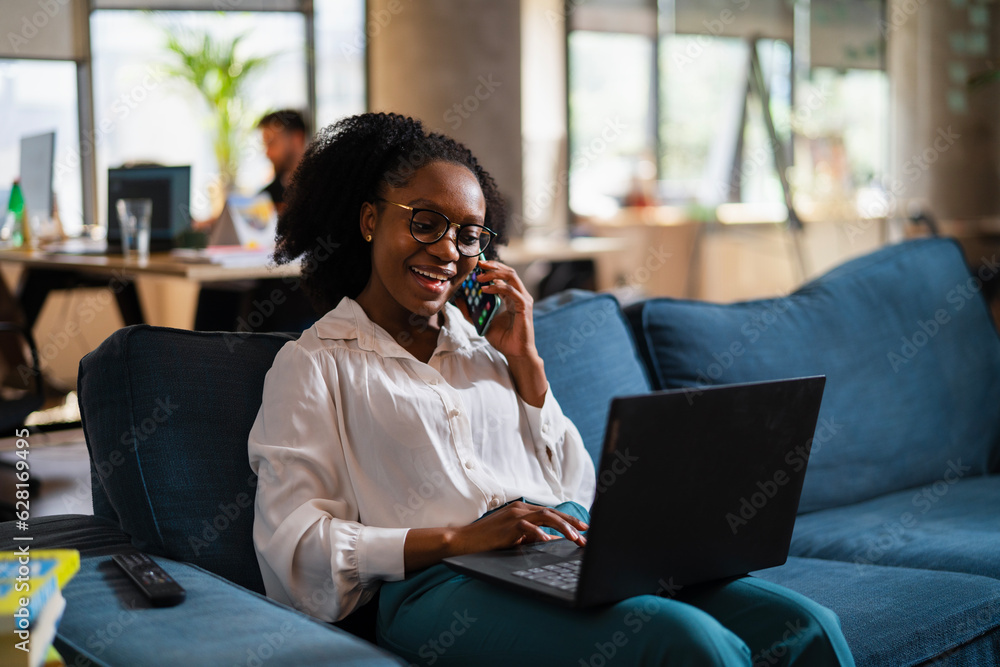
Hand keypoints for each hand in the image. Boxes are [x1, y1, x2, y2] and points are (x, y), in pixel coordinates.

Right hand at [451, 501, 588, 555]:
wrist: (465, 541)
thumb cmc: (489, 540)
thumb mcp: (515, 537)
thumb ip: (533, 536)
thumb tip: (553, 541)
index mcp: (523, 510)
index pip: (551, 513)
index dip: (568, 520)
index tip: (583, 529)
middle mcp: (521, 509)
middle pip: (552, 512)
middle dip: (571, 523)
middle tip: (586, 534)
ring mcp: (514, 515)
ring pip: (545, 516)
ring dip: (562, 527)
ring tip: (575, 538)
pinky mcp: (508, 525)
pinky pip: (527, 527)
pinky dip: (539, 533)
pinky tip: (548, 540)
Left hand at [472, 259, 548, 406]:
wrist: (515, 353)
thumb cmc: (503, 339)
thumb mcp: (482, 322)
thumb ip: (470, 311)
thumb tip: (458, 299)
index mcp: (511, 297)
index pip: (503, 276)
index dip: (491, 269)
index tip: (477, 265)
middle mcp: (519, 296)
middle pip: (508, 272)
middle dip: (492, 266)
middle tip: (478, 265)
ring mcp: (524, 300)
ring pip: (511, 277)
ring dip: (493, 274)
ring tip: (478, 278)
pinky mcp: (525, 307)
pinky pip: (511, 291)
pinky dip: (498, 287)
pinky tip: (485, 290)